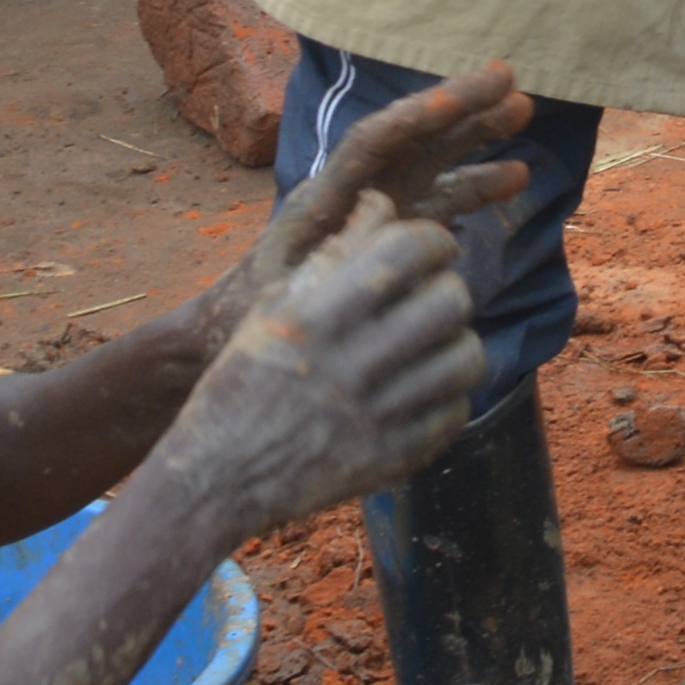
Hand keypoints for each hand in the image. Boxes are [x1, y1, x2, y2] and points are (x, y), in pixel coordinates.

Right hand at [151, 213, 484, 536]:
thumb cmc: (241, 381)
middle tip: (431, 296)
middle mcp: (353, 364)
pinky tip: (424, 390)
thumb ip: (331, 257)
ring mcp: (379, 417)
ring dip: (456, 341)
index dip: (434, 239)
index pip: (409, 250)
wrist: (217, 479)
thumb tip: (380, 206)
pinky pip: (456, 413)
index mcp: (318, 318)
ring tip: (433, 343)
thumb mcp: (271, 309)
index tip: (433, 247)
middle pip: (451, 300)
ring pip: (467, 357)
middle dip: (447, 288)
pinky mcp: (394, 459)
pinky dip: (448, 396)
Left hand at [243, 65, 532, 304]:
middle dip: (459, 107)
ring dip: (475, 137)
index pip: (372, 143)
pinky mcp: (390, 233)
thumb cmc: (249, 322)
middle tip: (512, 79)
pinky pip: (439, 201)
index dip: (417, 117)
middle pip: (409, 138)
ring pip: (432, 163)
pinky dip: (475, 186)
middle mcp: (353, 194)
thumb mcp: (280, 300)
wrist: (234, 336)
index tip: (461, 98)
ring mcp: (375, 211)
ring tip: (523, 112)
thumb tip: (370, 233)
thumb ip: (323, 268)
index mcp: (322, 201)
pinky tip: (514, 176)